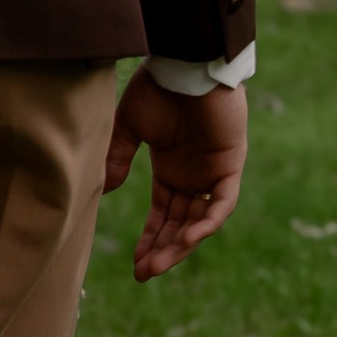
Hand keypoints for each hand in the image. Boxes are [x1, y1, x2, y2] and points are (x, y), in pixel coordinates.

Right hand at [103, 68, 247, 280]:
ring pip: (201, 220)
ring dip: (182, 244)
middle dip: (164, 250)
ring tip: (159, 264)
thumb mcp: (128, 126)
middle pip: (181, 224)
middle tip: (144, 274)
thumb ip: (119, 157)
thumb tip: (106, 191)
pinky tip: (188, 240)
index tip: (135, 264)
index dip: (150, 239)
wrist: (185, 62)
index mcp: (172, 168)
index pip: (164, 214)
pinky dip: (208, 222)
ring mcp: (214, 171)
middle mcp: (194, 175)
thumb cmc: (157, 86)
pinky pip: (223, 203)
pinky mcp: (230, 164)